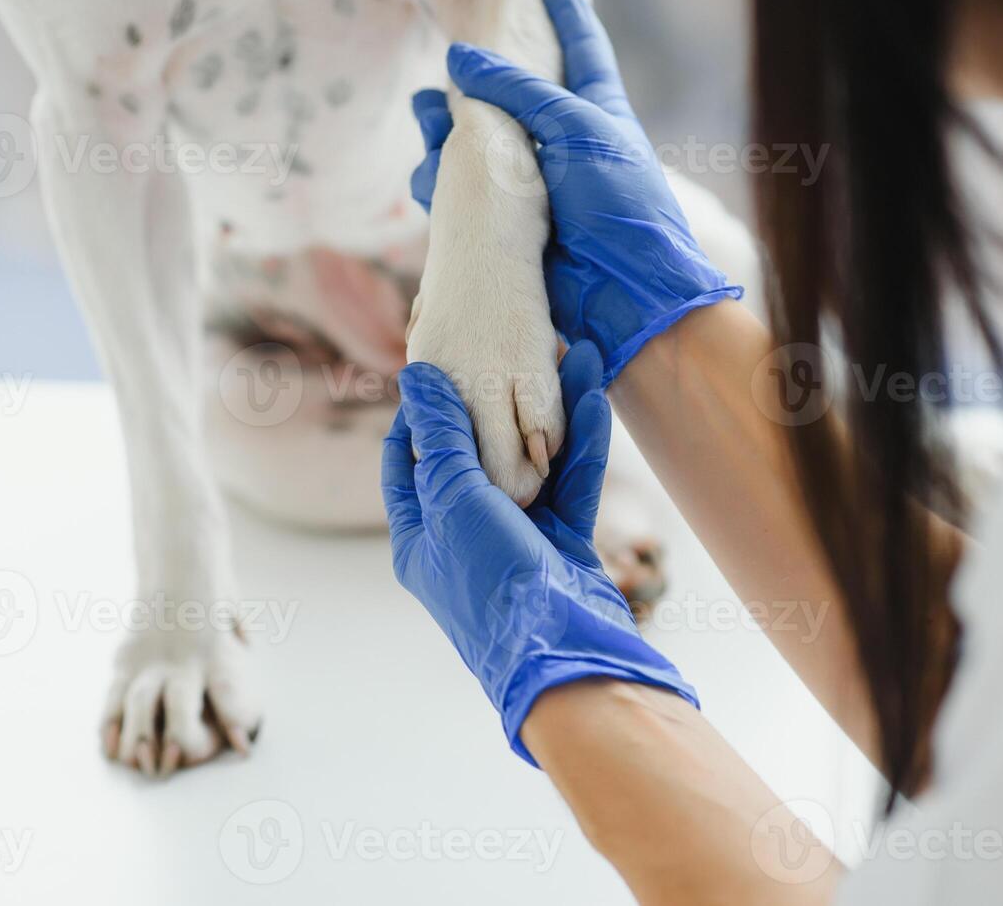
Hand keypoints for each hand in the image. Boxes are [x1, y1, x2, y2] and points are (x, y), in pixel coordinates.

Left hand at [381, 341, 697, 763]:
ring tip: (574, 354)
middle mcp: (464, 534)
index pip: (407, 459)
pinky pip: (569, 483)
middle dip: (499, 399)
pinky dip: (582, 443)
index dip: (421, 410)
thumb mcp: (455, 501)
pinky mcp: (562, 544)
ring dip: (552, 412)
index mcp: (420, 533)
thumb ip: (442, 437)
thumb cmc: (491, 581)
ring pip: (532, 461)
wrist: (563, 653)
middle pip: (477, 452)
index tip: (440, 363)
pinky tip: (594, 397)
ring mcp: (517, 540)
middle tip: (514, 348)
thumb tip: (416, 378)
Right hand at [409, 0, 741, 386]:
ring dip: (443, 137)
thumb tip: (460, 59)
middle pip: (505, 99)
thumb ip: (518, 89)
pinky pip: (460, 194)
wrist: (626, 295)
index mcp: (595, 112)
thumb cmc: (619, 205)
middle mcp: (561, 144)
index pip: (580, 49)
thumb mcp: (577, 129)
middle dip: (468, 88)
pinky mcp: (504, 224)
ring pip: (471, 147)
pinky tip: (433, 181)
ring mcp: (530, 186)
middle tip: (437, 87)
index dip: (565, 14)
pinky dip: (441, 184)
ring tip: (432, 130)